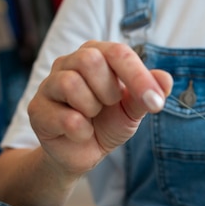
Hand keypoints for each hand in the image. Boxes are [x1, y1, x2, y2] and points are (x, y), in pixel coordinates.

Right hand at [28, 41, 172, 176]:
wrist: (83, 153)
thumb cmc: (108, 122)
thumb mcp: (132, 109)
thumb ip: (146, 93)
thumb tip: (166, 79)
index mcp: (97, 55)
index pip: (118, 52)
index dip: (139, 77)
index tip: (157, 102)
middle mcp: (69, 62)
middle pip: (89, 59)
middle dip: (108, 90)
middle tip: (107, 105)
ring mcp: (49, 84)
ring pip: (70, 84)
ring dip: (92, 108)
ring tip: (91, 116)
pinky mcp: (37, 110)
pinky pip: (65, 117)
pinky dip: (82, 131)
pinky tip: (81, 133)